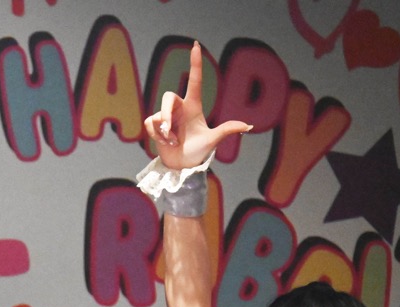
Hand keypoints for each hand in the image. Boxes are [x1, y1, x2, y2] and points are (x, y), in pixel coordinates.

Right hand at [142, 42, 250, 171]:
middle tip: (170, 131)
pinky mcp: (155, 125)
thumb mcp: (212, 140)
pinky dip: (157, 135)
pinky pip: (151, 123)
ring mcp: (166, 117)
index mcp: (194, 106)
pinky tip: (164, 142)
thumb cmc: (198, 152)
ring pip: (159, 114)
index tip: (196, 45)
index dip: (195, 63)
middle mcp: (179, 108)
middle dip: (167, 114)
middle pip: (167, 97)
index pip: (195, 80)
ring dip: (164, 130)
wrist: (182, 167)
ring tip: (172, 141)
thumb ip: (227, 130)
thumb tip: (248, 126)